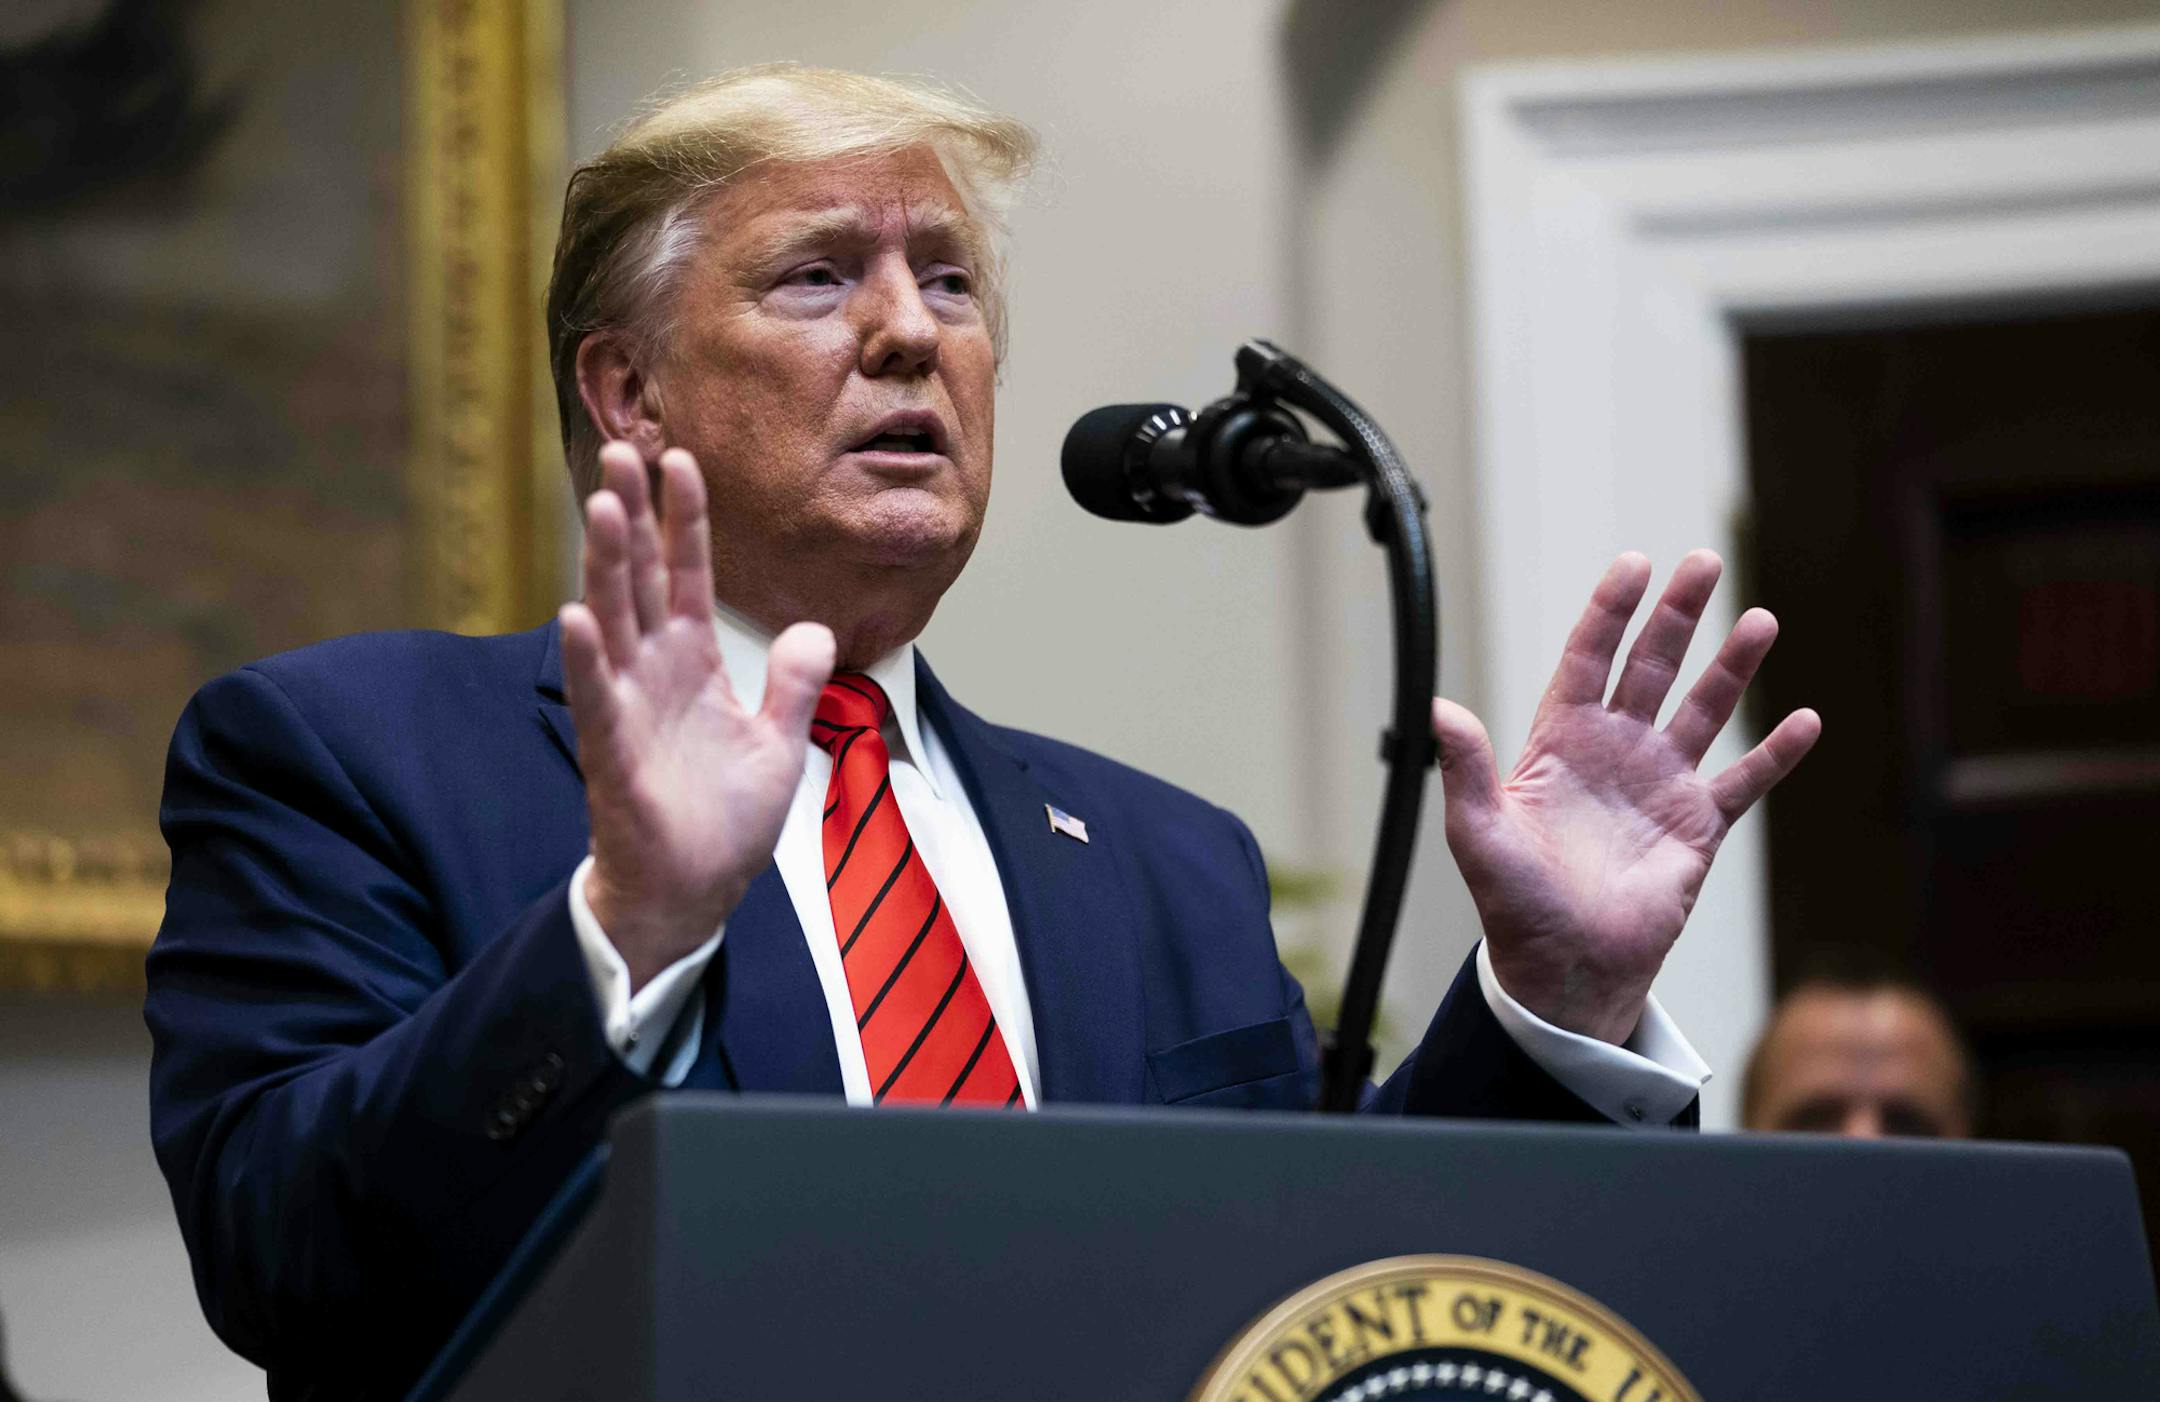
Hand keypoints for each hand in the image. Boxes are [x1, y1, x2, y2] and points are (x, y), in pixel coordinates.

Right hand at [559, 442, 833, 990]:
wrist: (692, 893)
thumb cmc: (722, 823)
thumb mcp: (778, 744)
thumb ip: (793, 684)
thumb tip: (814, 627)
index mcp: (693, 664)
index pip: (687, 574)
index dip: (686, 518)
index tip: (684, 457)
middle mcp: (654, 673)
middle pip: (639, 578)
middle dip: (631, 515)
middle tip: (619, 449)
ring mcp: (628, 708)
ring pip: (613, 620)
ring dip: (605, 563)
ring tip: (601, 503)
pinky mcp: (614, 753)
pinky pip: (599, 697)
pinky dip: (587, 657)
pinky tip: (576, 613)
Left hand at [1432, 550, 1819, 1043]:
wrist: (1565, 968)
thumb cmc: (1514, 903)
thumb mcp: (1478, 832)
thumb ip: (1466, 767)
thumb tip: (1436, 706)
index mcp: (1560, 743)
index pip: (1588, 659)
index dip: (1609, 611)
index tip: (1634, 565)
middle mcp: (1614, 752)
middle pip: (1650, 666)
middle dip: (1677, 615)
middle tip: (1703, 562)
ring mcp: (1660, 785)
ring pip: (1703, 710)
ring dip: (1732, 667)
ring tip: (1760, 620)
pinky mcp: (1697, 827)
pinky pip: (1743, 781)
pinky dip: (1776, 753)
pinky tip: (1805, 719)